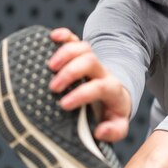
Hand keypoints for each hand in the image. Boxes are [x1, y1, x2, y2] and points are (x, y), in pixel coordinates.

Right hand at [47, 27, 131, 141]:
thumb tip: (100, 131)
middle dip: (70, 72)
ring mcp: (92, 61)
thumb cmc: (111, 114)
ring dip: (65, 53)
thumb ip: (114, 131)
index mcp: (113, 90)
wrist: (114, 97)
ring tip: (49, 66)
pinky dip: (64, 35)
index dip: (82, 94)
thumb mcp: (118, 125)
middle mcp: (103, 72)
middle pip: (90, 61)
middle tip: (53, 87)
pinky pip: (74, 39)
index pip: (100, 87)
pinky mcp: (81, 55)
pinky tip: (52, 36)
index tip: (64, 104)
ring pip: (83, 47)